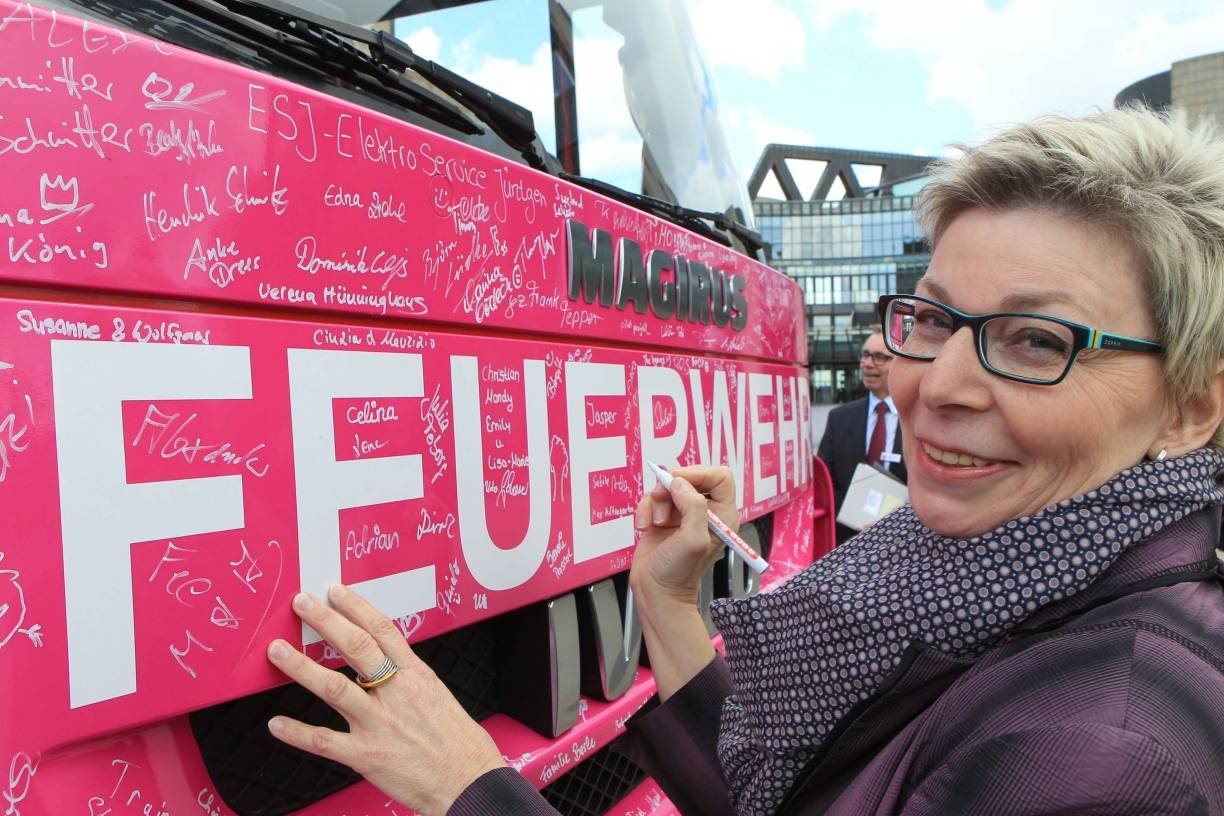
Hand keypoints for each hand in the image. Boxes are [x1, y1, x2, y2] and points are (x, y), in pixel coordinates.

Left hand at [266, 586, 505, 814]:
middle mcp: (396, 694)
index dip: (356, 608)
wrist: (469, 781)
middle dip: (326, 622)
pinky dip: (298, 732)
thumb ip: (407, 678)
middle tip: (301, 603)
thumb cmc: (457, 741)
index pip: (383, 631)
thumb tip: (385, 661)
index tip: (335, 591)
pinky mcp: (367, 756)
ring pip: (334, 688)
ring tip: (277, 651)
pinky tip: (276, 724)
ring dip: (302, 667)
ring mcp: (379, 724)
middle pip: (357, 648)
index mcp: (416, 676)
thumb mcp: (437, 694)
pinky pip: (325, 742)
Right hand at [630, 465, 739, 608]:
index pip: (720, 477)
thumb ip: (693, 507)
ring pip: (668, 487)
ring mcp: (683, 513)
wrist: (657, 592)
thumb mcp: (693, 540)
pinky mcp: (664, 516)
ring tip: (655, 523)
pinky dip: (645, 509)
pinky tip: (644, 527)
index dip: (699, 474)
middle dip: (671, 486)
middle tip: (660, 498)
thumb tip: (680, 484)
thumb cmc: (679, 573)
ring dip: (656, 501)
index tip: (678, 482)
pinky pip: (652, 499)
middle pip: (691, 477)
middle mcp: (705, 512)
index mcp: (722, 516)